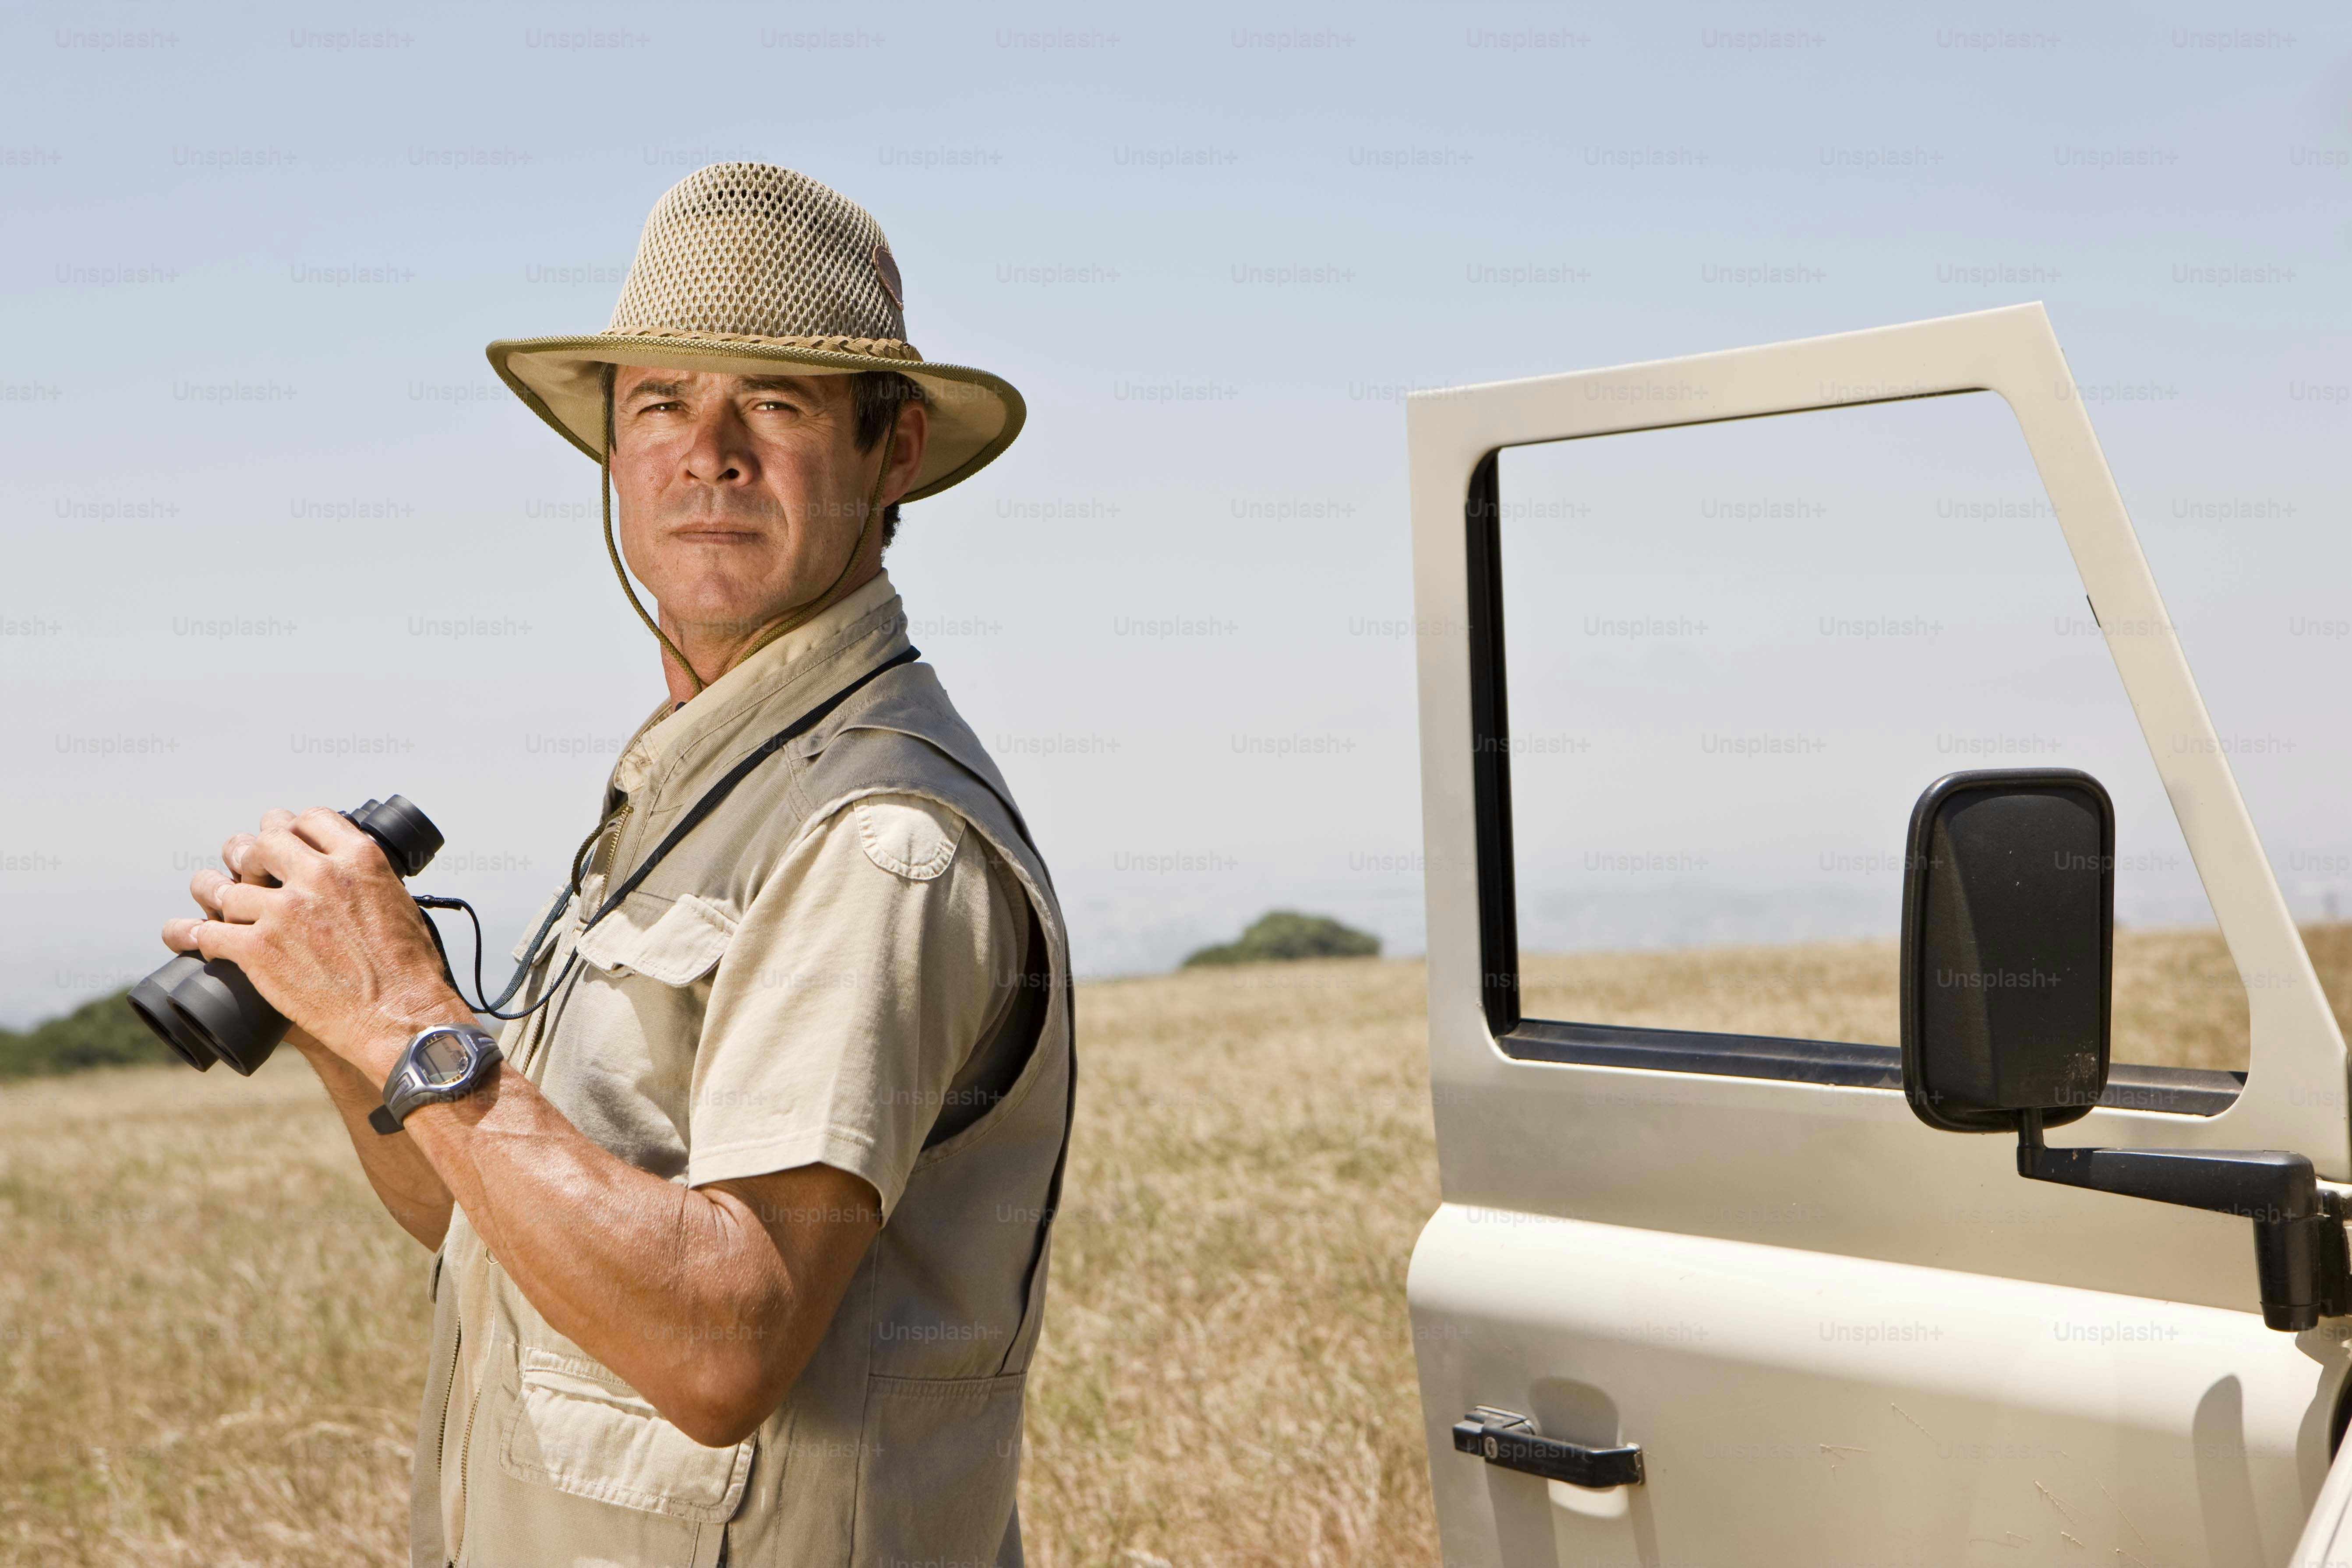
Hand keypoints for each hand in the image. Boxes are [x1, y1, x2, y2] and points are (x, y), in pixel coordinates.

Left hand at [159, 808, 468, 1079]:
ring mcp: (284, 912)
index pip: (311, 820)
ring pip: (226, 887)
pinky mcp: (258, 950)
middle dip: (249, 851)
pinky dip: (191, 935)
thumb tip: (355, 883)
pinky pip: (208, 934)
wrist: (401, 1016)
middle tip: (242, 861)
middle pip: (263, 844)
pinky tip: (185, 936)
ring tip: (207, 893)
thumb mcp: (402, 904)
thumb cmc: (411, 970)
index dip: (292, 827)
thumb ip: (370, 884)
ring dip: (211, 890)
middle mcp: (318, 876)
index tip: (285, 836)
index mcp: (358, 859)